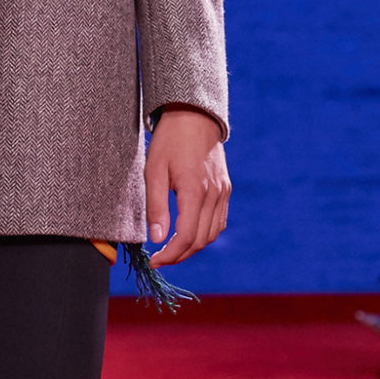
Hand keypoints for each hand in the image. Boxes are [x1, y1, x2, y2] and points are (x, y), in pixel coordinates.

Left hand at [143, 106, 229, 266]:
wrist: (194, 117)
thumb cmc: (169, 142)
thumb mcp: (154, 171)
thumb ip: (156, 206)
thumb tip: (157, 239)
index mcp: (195, 191)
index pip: (186, 237)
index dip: (170, 255)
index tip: (154, 261)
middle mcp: (214, 195)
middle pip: (200, 240)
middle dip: (180, 255)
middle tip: (160, 259)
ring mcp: (222, 192)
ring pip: (212, 233)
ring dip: (193, 247)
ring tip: (171, 249)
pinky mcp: (225, 189)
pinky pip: (218, 221)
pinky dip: (204, 234)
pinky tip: (188, 233)